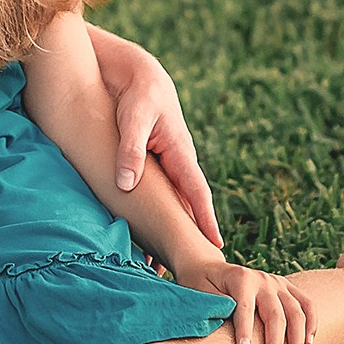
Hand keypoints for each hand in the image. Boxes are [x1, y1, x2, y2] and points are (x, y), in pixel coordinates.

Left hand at [90, 24, 222, 247]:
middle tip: (195, 269)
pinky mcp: (149, 165)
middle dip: (191, 235)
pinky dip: (152, 213)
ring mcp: (164, 166)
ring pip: (170, 203)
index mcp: (180, 154)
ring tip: (163, 263)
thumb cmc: (138, 94)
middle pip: (186, 206)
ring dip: (169, 229)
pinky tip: (143, 233)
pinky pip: (155, 194)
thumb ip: (131, 150)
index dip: (205, 221)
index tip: (217, 247)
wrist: (134, 74)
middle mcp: (177, 164)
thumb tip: (126, 186)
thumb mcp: (134, 119)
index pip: (197, 194)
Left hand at [177, 257, 314, 343]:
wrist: (209, 267)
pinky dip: (312, 325)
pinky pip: (307, 305)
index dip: (244, 330)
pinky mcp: (287, 287)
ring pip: (296, 313)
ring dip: (297, 343)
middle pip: (275, 315)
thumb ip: (213, 309)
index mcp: (240, 278)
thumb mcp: (199, 293)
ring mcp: (277, 282)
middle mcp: (262, 279)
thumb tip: (224, 331)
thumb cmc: (200, 285)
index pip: (245, 308)